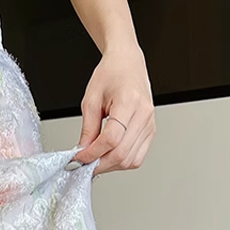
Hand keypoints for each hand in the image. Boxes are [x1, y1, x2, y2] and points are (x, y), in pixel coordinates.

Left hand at [75, 45, 154, 172]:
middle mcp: (143, 115)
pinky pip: (138, 157)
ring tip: (95, 159)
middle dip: (100, 163)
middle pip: (122, 153)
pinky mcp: (151, 131)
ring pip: (131, 160)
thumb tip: (83, 151)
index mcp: (129, 102)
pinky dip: (122, 161)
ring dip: (111, 165)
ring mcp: (150, 124)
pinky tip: (109, 156)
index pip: (111, 139)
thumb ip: (88, 128)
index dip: (93, 153)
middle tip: (84, 163)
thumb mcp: (91, 99)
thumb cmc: (111, 74)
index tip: (79, 158)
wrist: (128, 64)